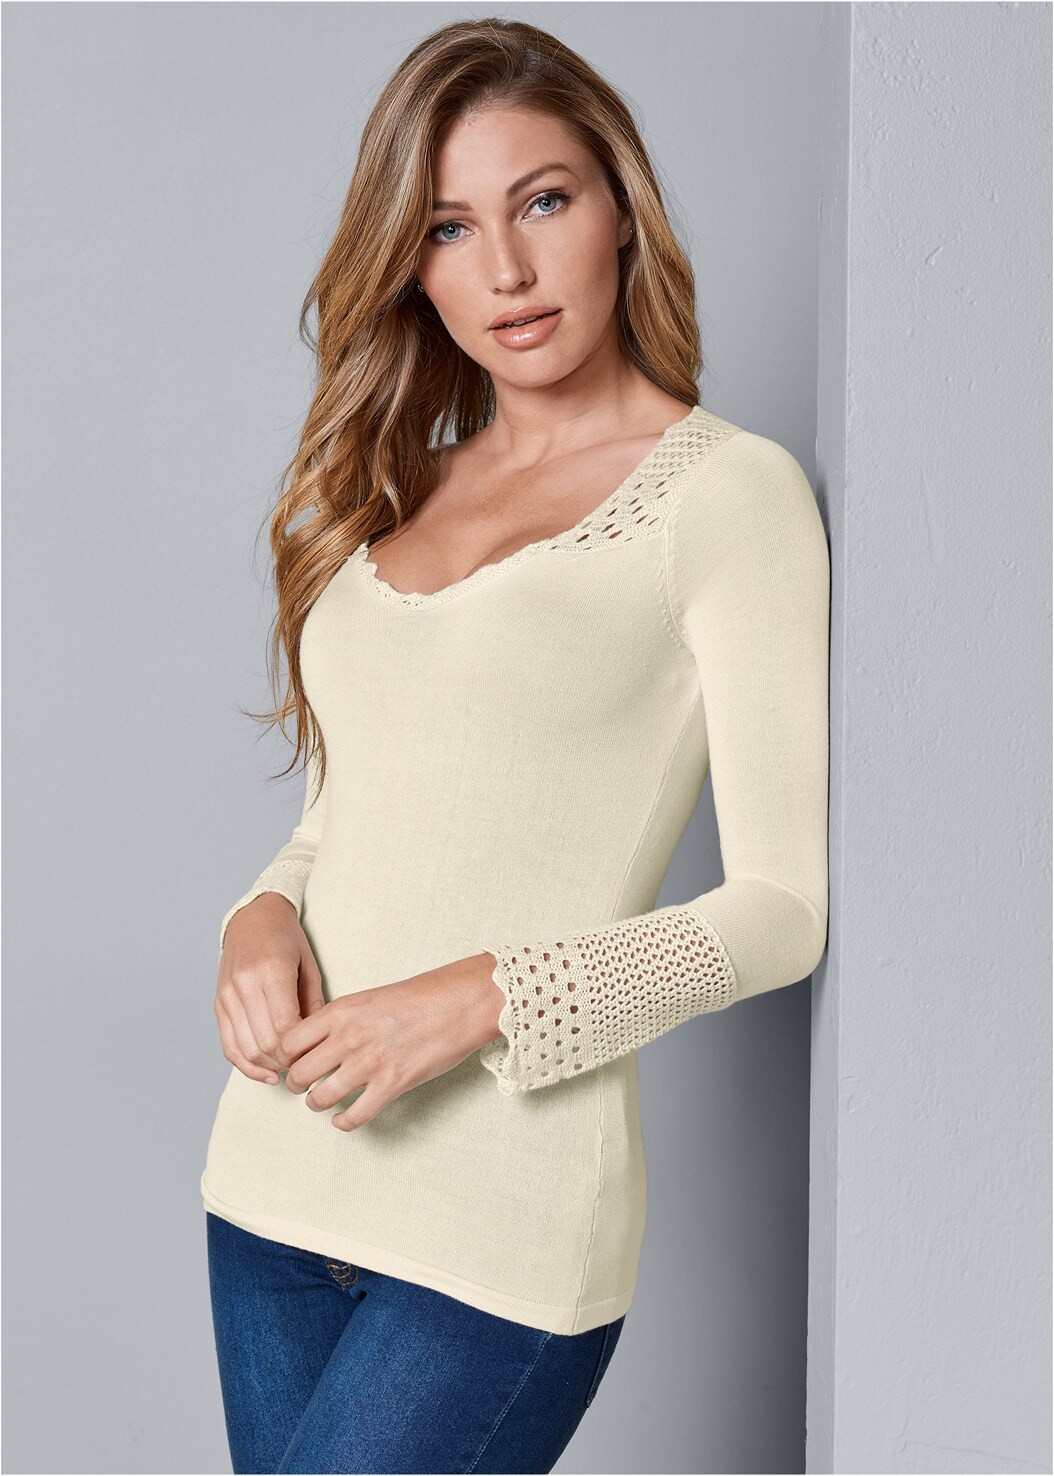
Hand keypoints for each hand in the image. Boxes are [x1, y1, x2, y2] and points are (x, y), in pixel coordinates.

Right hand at [215, 893, 325, 1084]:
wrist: (252, 919)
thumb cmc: (288, 941)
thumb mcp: (310, 966)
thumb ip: (315, 1005)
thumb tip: (320, 1043)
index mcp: (271, 970)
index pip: (285, 1025)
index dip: (302, 1048)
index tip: (317, 1053)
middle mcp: (244, 984)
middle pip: (265, 1042)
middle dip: (288, 1061)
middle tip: (308, 1065)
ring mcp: (227, 996)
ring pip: (246, 1049)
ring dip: (270, 1066)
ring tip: (291, 1069)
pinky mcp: (218, 1005)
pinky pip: (229, 1047)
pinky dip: (248, 1066)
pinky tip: (268, 1074)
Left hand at [275, 952, 504, 1129]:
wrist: (460, 1002)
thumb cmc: (419, 997)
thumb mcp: (367, 998)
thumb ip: (339, 1020)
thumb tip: (314, 1044)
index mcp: (340, 1011)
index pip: (287, 1042)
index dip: (284, 1057)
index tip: (290, 1062)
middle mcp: (349, 1037)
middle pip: (298, 1073)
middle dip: (296, 1084)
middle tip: (303, 1084)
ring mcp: (370, 1062)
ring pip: (319, 1098)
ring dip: (317, 1104)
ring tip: (322, 1101)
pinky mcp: (392, 1084)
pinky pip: (354, 1116)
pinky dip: (343, 1123)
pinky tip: (344, 1118)